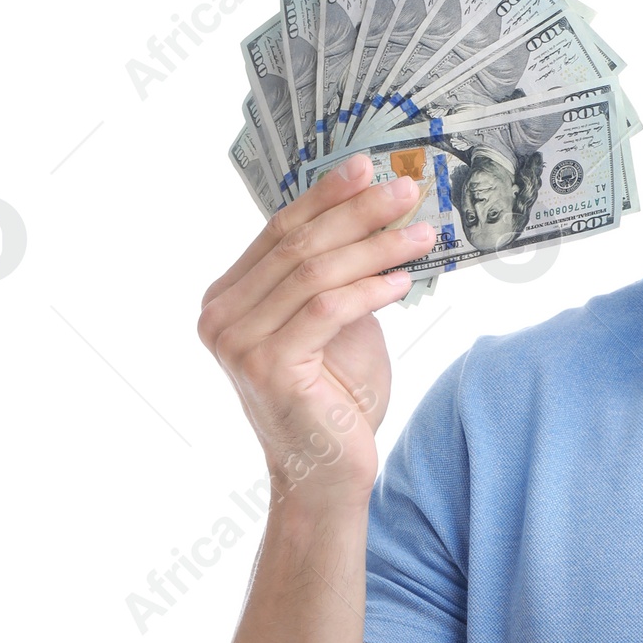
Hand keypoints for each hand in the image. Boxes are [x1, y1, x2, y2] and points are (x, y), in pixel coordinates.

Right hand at [197, 156, 433, 510]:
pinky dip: (371, 289)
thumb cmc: (336, 402)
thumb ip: (340, 277)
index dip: (326, 197)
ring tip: (421, 233)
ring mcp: (238, 343)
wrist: (328, 474)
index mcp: (228, 299)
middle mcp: (221, 317)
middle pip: (297, 245)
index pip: (280, 231)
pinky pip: (328, 310)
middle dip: (357, 212)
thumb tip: (378, 218)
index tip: (368, 168)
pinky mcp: (268, 367)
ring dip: (374, 247)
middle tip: (406, 191)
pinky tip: (405, 280)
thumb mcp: (337, 325)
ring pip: (314, 273)